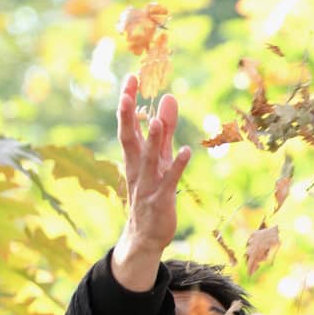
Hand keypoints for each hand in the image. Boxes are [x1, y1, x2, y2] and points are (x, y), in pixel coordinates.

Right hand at [111, 75, 191, 291]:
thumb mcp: (158, 158)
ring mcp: (147, 184)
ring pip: (148, 159)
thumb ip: (165, 130)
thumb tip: (168, 97)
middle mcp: (136, 168)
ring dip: (153, 140)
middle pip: (129, 138)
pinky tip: (186, 152)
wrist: (145, 236)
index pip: (128, 125)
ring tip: (158, 120)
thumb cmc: (152, 192)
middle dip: (128, 115)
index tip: (131, 78)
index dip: (128, 102)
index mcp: (133, 157)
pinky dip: (176, 166)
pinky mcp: (161, 199)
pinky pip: (169, 181)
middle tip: (128, 91)